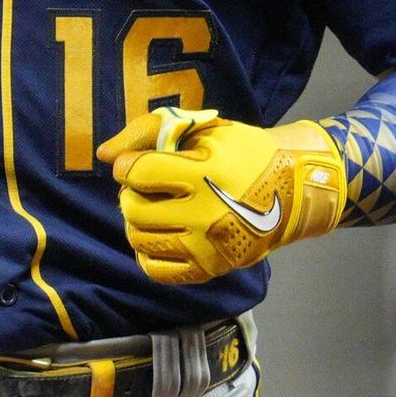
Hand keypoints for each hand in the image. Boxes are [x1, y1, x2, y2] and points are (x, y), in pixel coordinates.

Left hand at [96, 107, 346, 283]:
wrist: (291, 190)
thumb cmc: (243, 152)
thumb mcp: (202, 127)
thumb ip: (147, 131)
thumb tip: (104, 156)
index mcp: (206, 174)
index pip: (138, 173)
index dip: (128, 166)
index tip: (137, 164)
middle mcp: (206, 214)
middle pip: (133, 209)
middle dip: (131, 193)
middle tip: (147, 187)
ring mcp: (207, 247)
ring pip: (139, 239)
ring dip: (137, 221)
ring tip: (155, 208)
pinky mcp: (209, 269)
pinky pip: (155, 269)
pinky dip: (147, 250)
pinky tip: (160, 232)